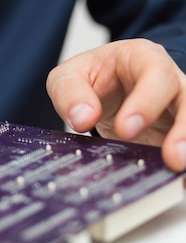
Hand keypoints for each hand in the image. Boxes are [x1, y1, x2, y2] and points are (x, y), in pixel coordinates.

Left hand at [46, 38, 185, 171]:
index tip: (126, 129)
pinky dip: (185, 168)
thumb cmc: (93, 76)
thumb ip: (70, 92)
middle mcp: (170, 83)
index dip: (146, 102)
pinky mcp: (177, 134)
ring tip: (178, 170)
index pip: (156, 74)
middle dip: (184, 130)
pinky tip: (181, 183)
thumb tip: (82, 118)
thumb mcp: (69, 75)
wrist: (104, 88)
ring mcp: (179, 110)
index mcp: (143, 59)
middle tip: (172, 157)